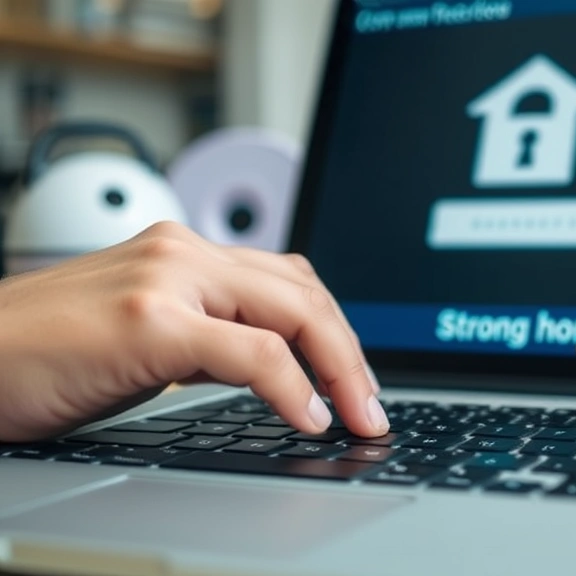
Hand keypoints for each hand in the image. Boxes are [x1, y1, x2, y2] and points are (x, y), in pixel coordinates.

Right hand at [0, 222, 387, 442]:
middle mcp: (183, 253)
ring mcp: (168, 280)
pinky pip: (252, 354)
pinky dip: (293, 387)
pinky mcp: (151, 320)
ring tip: (357, 413)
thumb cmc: (43, 355)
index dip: (336, 333)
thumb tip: (279, 373)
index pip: (290, 282)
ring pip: (293, 314)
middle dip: (351, 353)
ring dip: (339, 368)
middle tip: (372, 405)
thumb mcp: (146, 338)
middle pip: (305, 293)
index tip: (356, 382)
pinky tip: (310, 417)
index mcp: (185, 253)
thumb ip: (211, 339)